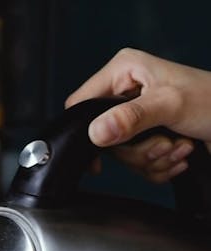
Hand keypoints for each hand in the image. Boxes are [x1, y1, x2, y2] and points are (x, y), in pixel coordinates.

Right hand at [66, 48, 210, 181]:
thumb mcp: (170, 106)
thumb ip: (132, 118)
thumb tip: (97, 131)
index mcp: (126, 71)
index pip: (83, 102)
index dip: (85, 131)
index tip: (100, 155)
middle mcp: (128, 93)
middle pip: (105, 139)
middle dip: (138, 150)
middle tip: (165, 142)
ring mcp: (137, 118)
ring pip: (124, 157)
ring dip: (154, 159)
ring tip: (179, 145)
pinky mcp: (147, 137)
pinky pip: (139, 165)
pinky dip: (160, 167)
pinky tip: (179, 153)